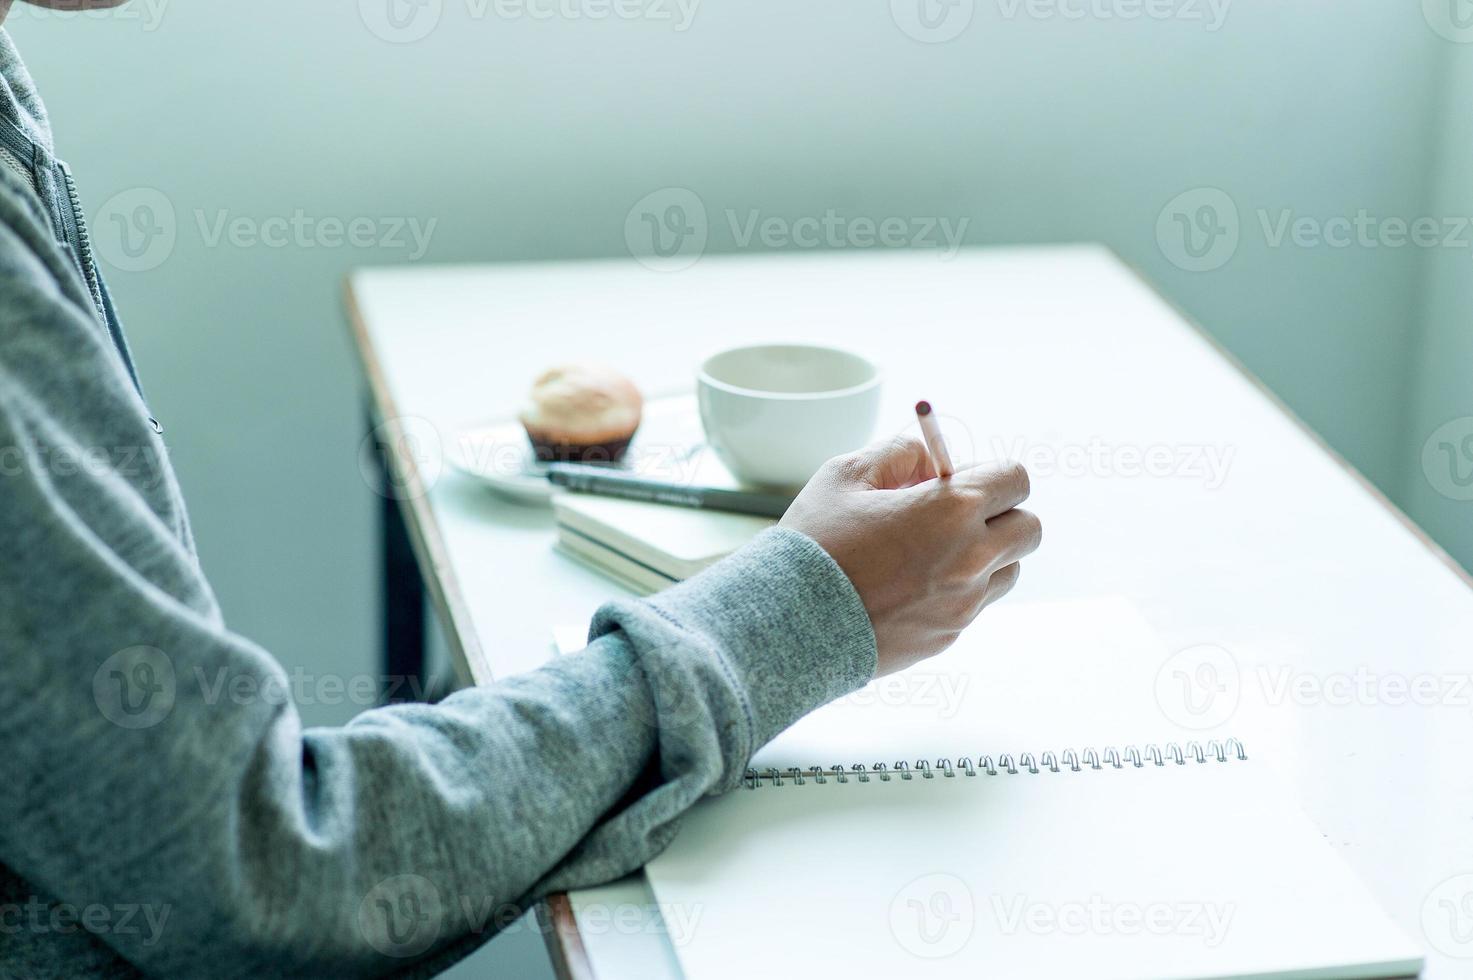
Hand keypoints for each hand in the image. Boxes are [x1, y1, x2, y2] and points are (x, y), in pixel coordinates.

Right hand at [781, 436, 1040, 675]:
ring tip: (930, 553)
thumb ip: (897, 453)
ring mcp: (963, 604)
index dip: (991, 475)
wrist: (788, 623)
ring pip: (1008, 571)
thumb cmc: (815, 544)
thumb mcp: (846, 475)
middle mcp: (971, 558)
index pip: (1015, 479)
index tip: (962, 480)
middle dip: (1001, 515)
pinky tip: (906, 587)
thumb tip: (928, 458)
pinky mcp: (948, 637)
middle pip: (1028, 529)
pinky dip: (954, 591)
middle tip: (956, 516)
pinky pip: (972, 605)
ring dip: (985, 556)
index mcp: (952, 509)